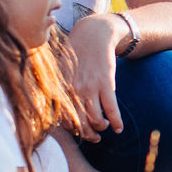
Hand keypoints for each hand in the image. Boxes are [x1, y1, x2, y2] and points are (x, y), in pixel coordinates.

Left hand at [64, 14, 123, 141]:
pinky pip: (111, 108)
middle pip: (79, 123)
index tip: (78, 130)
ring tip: (104, 128)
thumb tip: (52, 105)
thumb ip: (57, 87)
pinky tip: (119, 128)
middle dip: (88, 134)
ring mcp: (89, 87)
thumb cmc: (75, 52)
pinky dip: (116, 121)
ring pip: (95, 119)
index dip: (72, 128)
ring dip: (100, 128)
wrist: (94, 34)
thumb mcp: (60, 68)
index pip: (63, 118)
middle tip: (94, 137)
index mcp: (60, 88)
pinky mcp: (105, 83)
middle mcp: (72, 90)